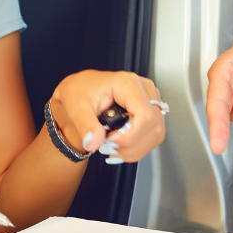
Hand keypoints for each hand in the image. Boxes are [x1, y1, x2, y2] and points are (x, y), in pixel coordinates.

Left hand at [49, 70, 165, 162]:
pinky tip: (121, 146)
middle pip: (153, 125)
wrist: (80, 93)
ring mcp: (150, 100)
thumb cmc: (80, 93)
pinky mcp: (151, 111)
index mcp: (128, 83)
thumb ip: (85, 125)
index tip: (111, 141)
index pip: (145, 115)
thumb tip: (93, 141)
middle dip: (131, 144)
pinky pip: (154, 135)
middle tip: (108, 145)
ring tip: (112, 146)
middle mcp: (143, 89)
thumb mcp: (76, 107)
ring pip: (156, 133)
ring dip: (134, 148)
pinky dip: (137, 148)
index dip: (130, 135)